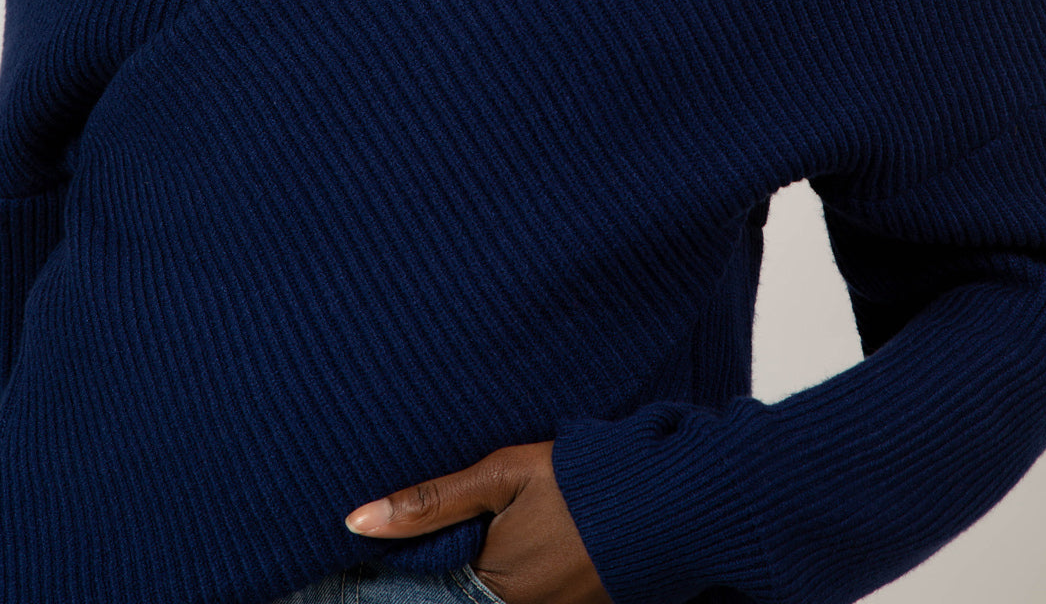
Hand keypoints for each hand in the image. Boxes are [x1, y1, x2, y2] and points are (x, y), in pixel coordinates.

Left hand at [344, 439, 611, 603]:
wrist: (668, 500)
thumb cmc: (580, 481)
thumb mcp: (501, 475)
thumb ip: (431, 502)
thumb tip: (356, 523)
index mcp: (495, 589)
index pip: (433, 590)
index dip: (419, 565)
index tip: (412, 544)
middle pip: (472, 594)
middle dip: (460, 566)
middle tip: (460, 533)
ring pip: (504, 595)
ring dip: (494, 570)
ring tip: (515, 530)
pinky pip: (538, 596)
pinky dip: (526, 576)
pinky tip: (542, 541)